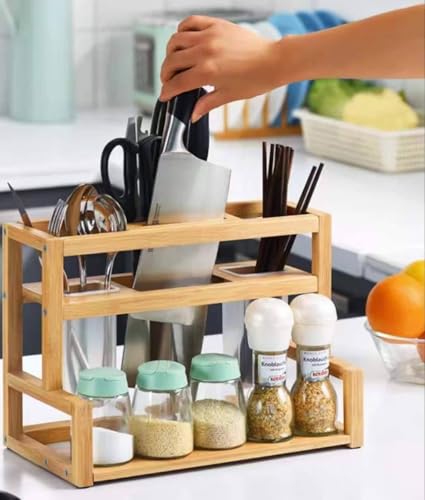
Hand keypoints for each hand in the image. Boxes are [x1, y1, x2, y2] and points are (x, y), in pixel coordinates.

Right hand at [160, 16, 280, 120]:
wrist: (273, 61)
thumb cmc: (255, 79)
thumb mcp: (228, 96)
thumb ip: (206, 104)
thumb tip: (193, 115)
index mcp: (208, 72)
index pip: (177, 82)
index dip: (167, 91)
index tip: (164, 95)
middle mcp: (205, 51)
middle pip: (171, 61)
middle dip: (165, 74)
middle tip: (168, 81)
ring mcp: (210, 35)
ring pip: (176, 40)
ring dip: (170, 53)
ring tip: (175, 62)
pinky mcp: (216, 24)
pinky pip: (190, 22)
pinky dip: (182, 31)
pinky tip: (184, 41)